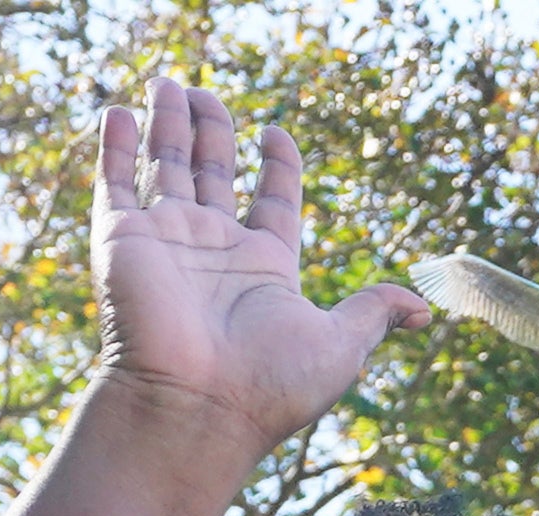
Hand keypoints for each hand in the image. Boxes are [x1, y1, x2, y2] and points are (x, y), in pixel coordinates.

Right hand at [86, 78, 430, 468]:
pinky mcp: (123, 242)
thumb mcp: (341, 345)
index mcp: (266, 267)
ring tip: (168, 82)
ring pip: (167, 166)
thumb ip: (374, 312)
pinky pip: (115, 184)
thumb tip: (422, 308)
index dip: (278, 164)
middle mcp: (215, 251)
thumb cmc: (270, 386)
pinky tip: (120, 111)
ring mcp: (167, 243)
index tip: (276, 133)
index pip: (274, 200)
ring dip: (167, 123)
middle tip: (200, 91)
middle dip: (210, 129)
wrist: (195, 410)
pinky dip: (116, 147)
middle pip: (214, 172)